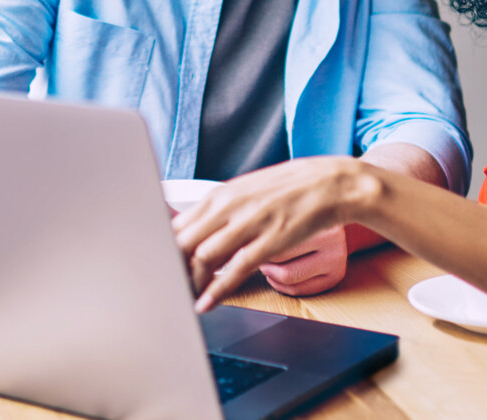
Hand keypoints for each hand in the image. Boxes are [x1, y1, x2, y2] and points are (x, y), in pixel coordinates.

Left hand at [173, 157, 375, 311]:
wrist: (330, 183)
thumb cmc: (287, 189)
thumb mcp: (246, 191)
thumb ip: (220, 210)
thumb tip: (194, 227)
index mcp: (221, 194)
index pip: (177, 224)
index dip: (163, 249)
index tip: (157, 265)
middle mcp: (229, 206)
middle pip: (183, 241)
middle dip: (171, 267)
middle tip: (166, 286)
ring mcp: (249, 223)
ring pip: (204, 255)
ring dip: (191, 281)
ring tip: (185, 296)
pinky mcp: (269, 241)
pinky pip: (235, 270)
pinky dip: (217, 290)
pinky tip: (207, 303)